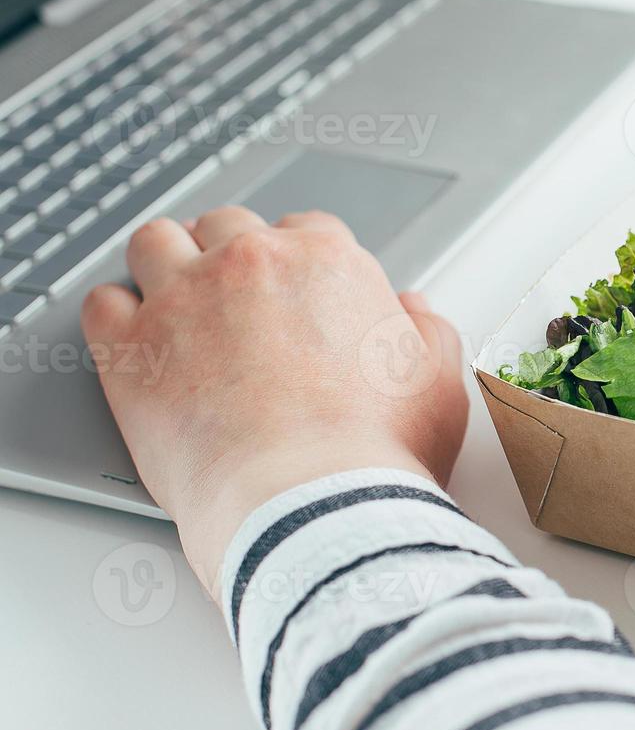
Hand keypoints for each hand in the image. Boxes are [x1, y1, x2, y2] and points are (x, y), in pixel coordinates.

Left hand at [82, 207, 468, 589]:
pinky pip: (102, 301)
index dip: (300, 261)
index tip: (296, 292)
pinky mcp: (130, 347)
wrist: (311, 504)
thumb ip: (429, 333)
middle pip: (227, 226)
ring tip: (173, 302)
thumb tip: (412, 311)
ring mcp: (184, 298)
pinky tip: (134, 340)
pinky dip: (116, 315)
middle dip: (230, 254)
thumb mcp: (438, 386)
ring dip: (164, 264)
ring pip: (155, 242)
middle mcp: (252, 262)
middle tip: (234, 299)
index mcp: (328, 263)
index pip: (306, 228)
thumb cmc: (377, 453)